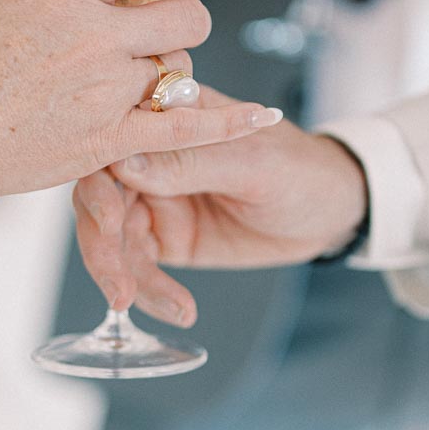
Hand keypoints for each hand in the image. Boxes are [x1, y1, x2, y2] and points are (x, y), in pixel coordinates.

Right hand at [0, 0, 278, 211]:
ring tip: (144, 81)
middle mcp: (93, 35)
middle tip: (170, 32)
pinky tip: (265, 117)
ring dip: (174, 71)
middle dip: (188, 20)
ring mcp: (103, 90)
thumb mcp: (11, 8)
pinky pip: (187, 129)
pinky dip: (231, 123)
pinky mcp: (106, 141)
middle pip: (185, 15)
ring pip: (181, 69)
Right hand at [74, 87, 367, 324]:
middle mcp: (150, 156)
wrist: (329, 213)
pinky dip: (149, 292)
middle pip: (99, 194)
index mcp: (169, 119)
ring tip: (133, 301)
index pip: (116, 139)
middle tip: (116, 278)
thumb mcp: (253, 164)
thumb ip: (190, 163)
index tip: (111, 217)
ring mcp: (153, 199)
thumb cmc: (300, 170)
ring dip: (118, 272)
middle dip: (100, 239)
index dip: (100, 177)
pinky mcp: (163, 239)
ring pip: (110, 237)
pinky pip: (138, 267)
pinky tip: (178, 309)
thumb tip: (125, 164)